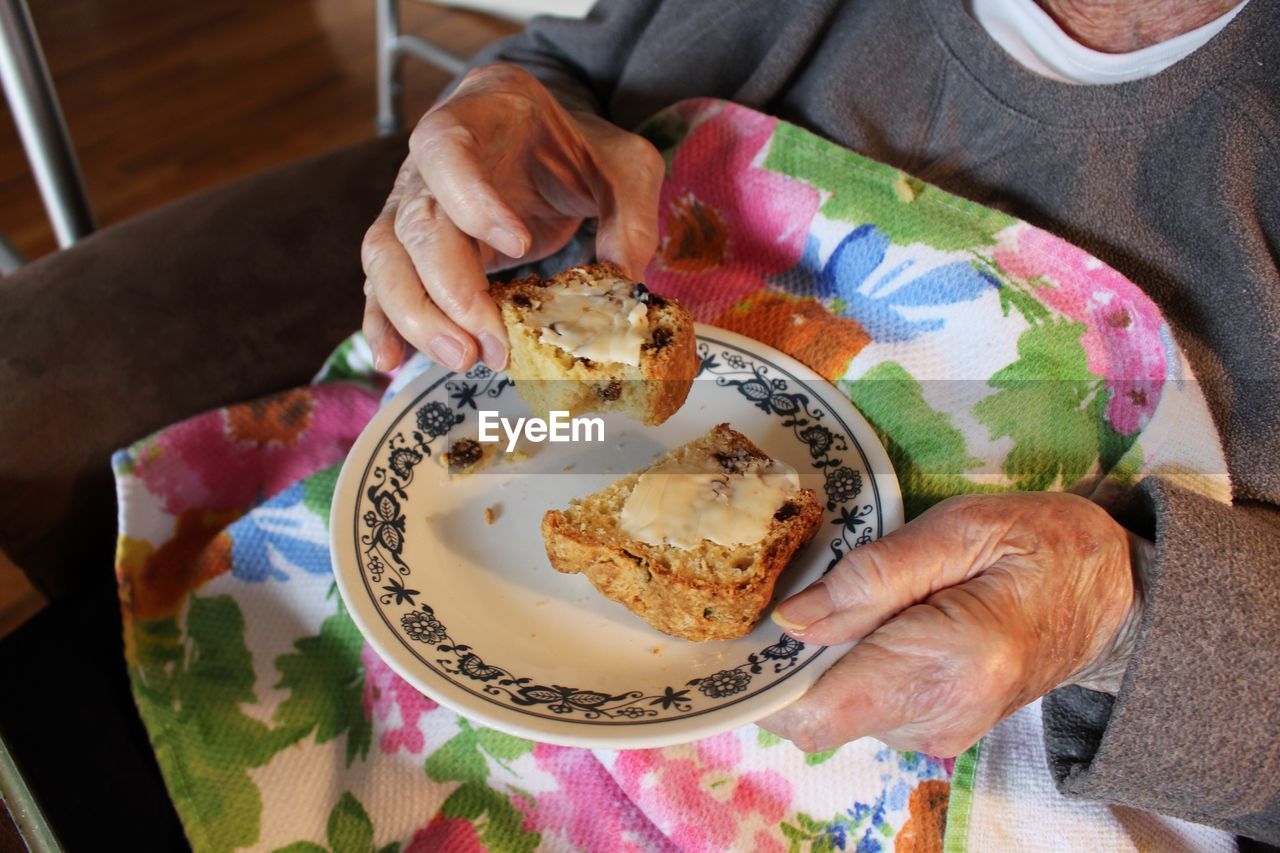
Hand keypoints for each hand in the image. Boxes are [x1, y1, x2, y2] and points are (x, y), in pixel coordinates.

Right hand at [360, 63, 664, 371]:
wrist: (551, 150)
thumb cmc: (583, 151)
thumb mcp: (627, 166)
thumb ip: (631, 218)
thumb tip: (622, 286)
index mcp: (481, 112)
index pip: (446, 148)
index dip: (470, 199)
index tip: (519, 246)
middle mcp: (430, 157)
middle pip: (416, 220)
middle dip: (450, 290)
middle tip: (493, 343)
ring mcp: (411, 201)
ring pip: (386, 256)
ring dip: (417, 315)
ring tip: (463, 358)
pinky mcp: (410, 248)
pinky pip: (381, 282)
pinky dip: (383, 322)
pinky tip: (392, 359)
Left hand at [759, 493, 1148, 756]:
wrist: (1113, 595)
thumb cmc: (1042, 545)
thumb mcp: (961, 529)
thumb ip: (874, 576)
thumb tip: (791, 619)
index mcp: (951, 663)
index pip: (820, 711)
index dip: (769, 680)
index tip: (750, 631)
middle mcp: (941, 715)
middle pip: (818, 714)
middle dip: (797, 660)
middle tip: (811, 591)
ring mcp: (942, 733)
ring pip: (837, 711)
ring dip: (830, 660)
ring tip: (864, 600)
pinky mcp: (938, 732)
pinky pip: (865, 708)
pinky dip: (855, 669)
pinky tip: (884, 624)